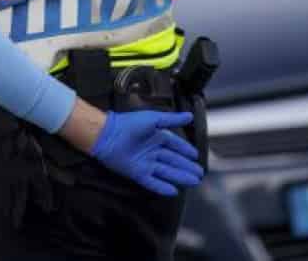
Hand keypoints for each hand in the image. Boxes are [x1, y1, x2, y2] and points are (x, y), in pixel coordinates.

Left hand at [89, 110, 204, 196]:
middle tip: (200, 174)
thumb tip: (191, 116)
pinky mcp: (137, 173)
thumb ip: (172, 119)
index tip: (197, 157)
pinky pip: (152, 181)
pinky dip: (163, 186)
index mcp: (156, 136)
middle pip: (173, 160)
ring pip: (167, 171)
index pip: (175, 145)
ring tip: (193, 182)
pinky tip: (174, 191)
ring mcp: (145, 163)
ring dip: (180, 177)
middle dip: (187, 167)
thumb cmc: (129, 123)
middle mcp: (152, 151)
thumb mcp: (153, 119)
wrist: (107, 134)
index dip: (186, 151)